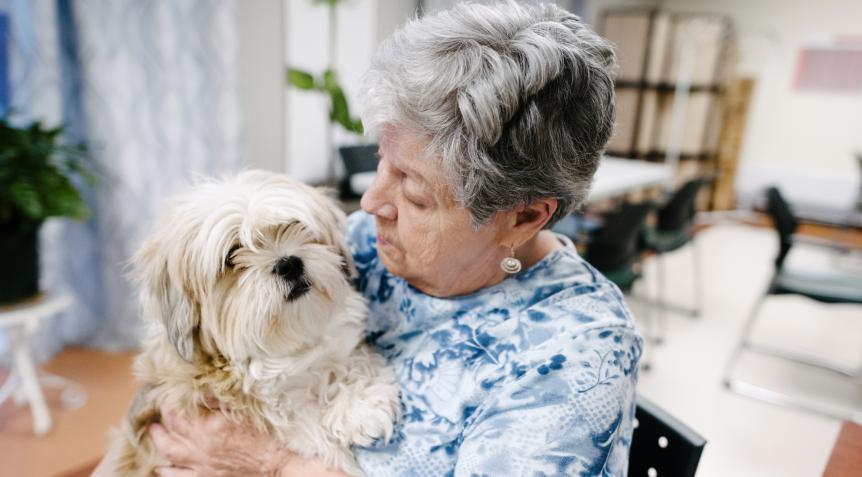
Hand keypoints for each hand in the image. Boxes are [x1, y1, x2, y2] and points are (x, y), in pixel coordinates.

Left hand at [149, 404, 291, 476]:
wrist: (273, 466)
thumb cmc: (263, 438)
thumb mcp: (244, 413)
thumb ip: (220, 403)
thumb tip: (202, 394)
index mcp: (212, 425)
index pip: (182, 413)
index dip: (170, 405)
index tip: (166, 398)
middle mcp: (202, 444)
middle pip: (172, 431)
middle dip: (162, 421)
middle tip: (156, 415)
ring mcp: (201, 463)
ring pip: (171, 452)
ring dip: (159, 442)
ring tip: (155, 434)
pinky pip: (179, 476)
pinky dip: (167, 472)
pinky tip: (161, 467)